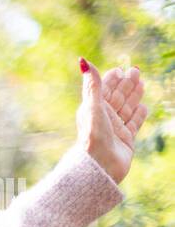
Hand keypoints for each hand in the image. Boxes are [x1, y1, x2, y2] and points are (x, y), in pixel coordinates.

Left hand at [76, 58, 147, 184]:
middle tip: (136, 70)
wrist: (99, 166)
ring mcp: (115, 129)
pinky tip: (143, 106)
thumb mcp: (92, 106)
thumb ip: (92, 84)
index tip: (119, 69)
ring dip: (134, 96)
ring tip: (141, 83)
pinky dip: (138, 114)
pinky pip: (134, 123)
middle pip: (117, 97)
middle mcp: (104, 119)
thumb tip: (83, 60)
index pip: (104, 91)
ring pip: (127, 108)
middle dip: (126, 84)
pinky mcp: (126, 140)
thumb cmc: (93, 136)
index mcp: (92, 110)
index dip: (111, 79)